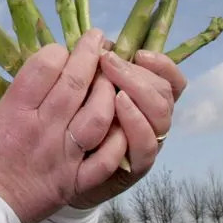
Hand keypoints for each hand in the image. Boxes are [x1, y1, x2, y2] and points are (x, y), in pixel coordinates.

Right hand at [0, 29, 117, 222]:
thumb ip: (16, 101)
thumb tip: (39, 80)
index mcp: (15, 112)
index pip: (44, 66)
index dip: (58, 50)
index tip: (64, 47)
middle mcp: (42, 129)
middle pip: (74, 83)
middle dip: (89, 55)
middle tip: (98, 39)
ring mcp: (62, 155)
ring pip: (97, 114)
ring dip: (108, 90)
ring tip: (112, 76)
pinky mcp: (74, 180)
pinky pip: (106, 157)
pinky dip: (118, 138)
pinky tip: (123, 122)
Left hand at [69, 49, 186, 207]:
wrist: (52, 178)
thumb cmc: (65, 131)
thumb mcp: (79, 96)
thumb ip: (93, 73)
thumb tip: (94, 44)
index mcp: (143, 102)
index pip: (170, 79)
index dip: (162, 64)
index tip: (138, 52)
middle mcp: (151, 123)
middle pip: (164, 94)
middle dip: (138, 74)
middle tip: (109, 61)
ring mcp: (144, 146)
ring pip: (160, 118)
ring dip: (139, 95)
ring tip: (114, 84)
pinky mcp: (133, 168)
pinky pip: (145, 148)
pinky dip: (135, 124)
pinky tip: (117, 107)